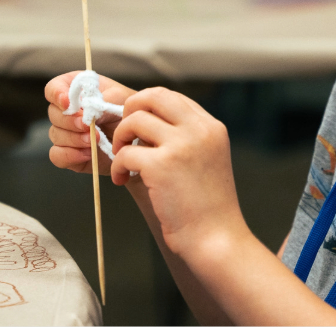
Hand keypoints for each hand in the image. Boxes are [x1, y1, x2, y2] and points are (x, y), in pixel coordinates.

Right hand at [46, 71, 134, 174]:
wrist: (136, 140)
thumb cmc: (128, 112)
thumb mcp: (121, 98)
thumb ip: (104, 99)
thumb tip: (88, 109)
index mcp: (76, 89)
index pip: (54, 88)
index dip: (57, 94)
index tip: (68, 104)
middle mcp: (67, 110)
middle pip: (53, 113)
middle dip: (70, 121)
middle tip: (87, 126)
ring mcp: (65, 132)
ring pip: (55, 134)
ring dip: (74, 138)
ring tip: (95, 140)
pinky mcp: (68, 153)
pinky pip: (57, 155)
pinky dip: (70, 155)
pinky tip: (88, 153)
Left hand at [110, 87, 244, 259]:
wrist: (217, 239)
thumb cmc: (207, 208)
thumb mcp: (208, 159)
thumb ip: (187, 138)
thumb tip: (147, 123)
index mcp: (211, 127)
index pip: (171, 97)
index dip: (147, 107)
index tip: (137, 126)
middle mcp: (199, 130)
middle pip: (152, 96)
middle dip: (129, 110)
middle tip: (124, 135)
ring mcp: (181, 146)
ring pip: (134, 120)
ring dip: (120, 140)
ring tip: (124, 163)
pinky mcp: (162, 166)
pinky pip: (126, 153)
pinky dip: (119, 167)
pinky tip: (124, 181)